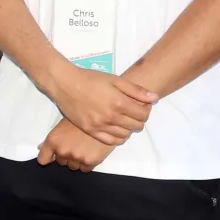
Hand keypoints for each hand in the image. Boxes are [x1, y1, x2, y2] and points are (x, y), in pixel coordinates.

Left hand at [37, 118, 114, 171]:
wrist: (104, 118)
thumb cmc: (83, 118)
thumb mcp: (63, 124)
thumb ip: (53, 139)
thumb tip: (41, 147)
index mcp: (53, 141)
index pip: (43, 159)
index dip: (49, 158)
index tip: (53, 156)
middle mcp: (62, 151)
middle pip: (61, 162)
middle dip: (67, 156)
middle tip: (76, 145)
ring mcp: (76, 157)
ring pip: (73, 167)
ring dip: (77, 160)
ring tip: (85, 147)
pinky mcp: (89, 162)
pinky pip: (85, 169)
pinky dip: (88, 163)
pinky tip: (91, 151)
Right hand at [43, 63, 157, 145]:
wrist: (65, 83)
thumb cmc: (90, 79)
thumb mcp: (115, 80)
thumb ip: (136, 91)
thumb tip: (155, 99)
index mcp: (119, 103)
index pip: (143, 115)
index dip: (146, 111)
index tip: (142, 107)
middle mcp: (111, 117)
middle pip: (136, 126)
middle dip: (139, 120)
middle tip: (133, 113)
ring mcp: (99, 125)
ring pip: (124, 135)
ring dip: (128, 129)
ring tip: (124, 121)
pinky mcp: (90, 130)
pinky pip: (110, 141)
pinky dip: (118, 138)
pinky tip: (116, 130)